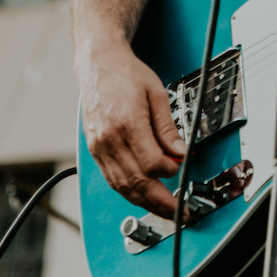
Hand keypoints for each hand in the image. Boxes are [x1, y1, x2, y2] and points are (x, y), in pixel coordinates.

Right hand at [78, 42, 184, 218]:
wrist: (98, 64)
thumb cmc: (126, 74)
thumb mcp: (156, 93)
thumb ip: (168, 127)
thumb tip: (180, 152)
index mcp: (127, 123)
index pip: (151, 164)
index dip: (169, 171)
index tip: (180, 167)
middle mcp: (110, 140)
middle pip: (136, 183)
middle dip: (160, 202)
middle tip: (179, 212)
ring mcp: (99, 147)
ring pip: (122, 187)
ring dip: (144, 202)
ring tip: (164, 210)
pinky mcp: (95, 151)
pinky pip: (112, 179)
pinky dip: (128, 192)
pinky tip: (142, 196)